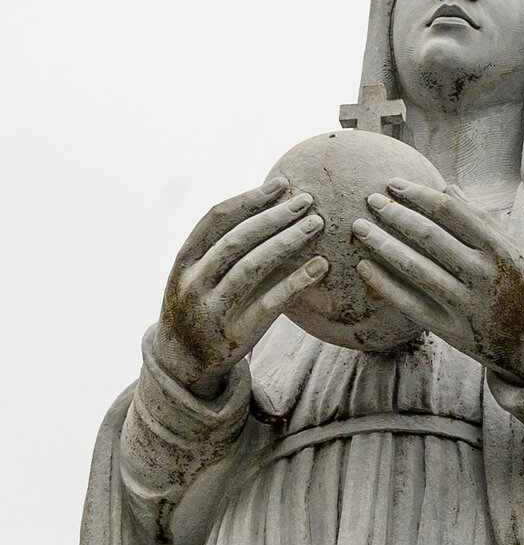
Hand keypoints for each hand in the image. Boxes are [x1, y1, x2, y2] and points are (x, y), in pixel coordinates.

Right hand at [159, 181, 324, 389]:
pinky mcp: (237, 334)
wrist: (182, 361)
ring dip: (288, 241)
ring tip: (316, 224)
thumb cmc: (199, 305)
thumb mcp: (197, 273)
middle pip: (238, 239)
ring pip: (254, 267)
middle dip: (275, 216)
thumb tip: (270, 208)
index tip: (280, 184)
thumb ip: (223, 247)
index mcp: (184, 259)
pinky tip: (321, 266)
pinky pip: (272, 303)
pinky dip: (298, 282)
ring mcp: (214, 309)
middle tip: (307, 201)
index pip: (217, 218)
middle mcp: (194, 281)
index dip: (250, 199)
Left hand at [352, 181, 523, 388]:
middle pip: (428, 235)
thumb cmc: (519, 288)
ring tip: (360, 227)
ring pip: (415, 268)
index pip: (449, 211)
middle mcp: (484, 275)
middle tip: (370, 200)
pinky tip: (364, 266)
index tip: (393, 184)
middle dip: (394, 213)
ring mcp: (466, 305)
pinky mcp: (450, 330)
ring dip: (382, 244)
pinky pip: (409, 303)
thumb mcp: (512, 250)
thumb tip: (447, 188)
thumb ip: (482, 219)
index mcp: (499, 249)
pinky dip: (383, 284)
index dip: (417, 193)